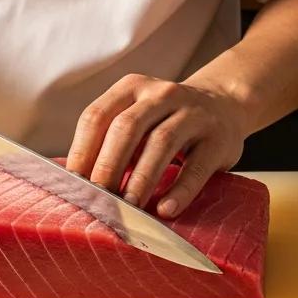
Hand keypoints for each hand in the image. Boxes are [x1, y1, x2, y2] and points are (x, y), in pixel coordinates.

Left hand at [66, 74, 248, 217]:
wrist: (225, 106)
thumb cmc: (167, 123)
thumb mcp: (139, 119)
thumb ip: (112, 142)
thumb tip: (78, 186)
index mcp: (131, 87)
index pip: (97, 116)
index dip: (81, 152)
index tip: (72, 186)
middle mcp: (161, 94)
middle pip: (126, 127)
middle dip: (108, 166)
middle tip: (98, 200)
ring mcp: (192, 113)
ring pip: (161, 143)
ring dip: (141, 179)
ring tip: (129, 207)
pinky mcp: (217, 138)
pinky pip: (196, 167)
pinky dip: (180, 190)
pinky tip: (165, 209)